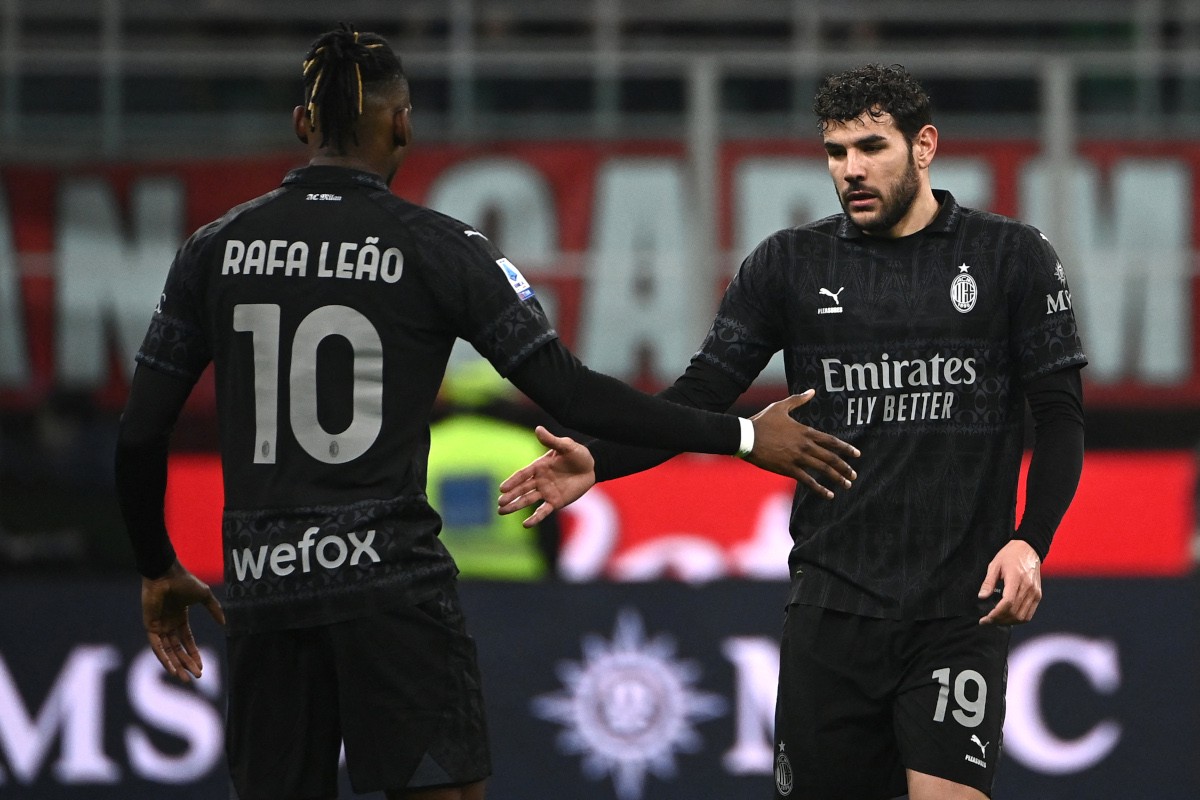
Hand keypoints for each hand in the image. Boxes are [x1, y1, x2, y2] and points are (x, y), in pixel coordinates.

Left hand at [141, 560, 225, 681]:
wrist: (167, 574)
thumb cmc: (184, 582)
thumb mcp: (204, 597)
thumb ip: (214, 610)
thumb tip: (225, 622)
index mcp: (180, 618)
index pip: (187, 641)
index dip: (194, 654)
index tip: (201, 667)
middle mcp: (169, 625)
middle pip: (178, 650)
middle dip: (187, 664)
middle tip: (196, 677)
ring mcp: (159, 626)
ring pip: (167, 652)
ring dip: (175, 665)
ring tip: (184, 678)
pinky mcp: (150, 626)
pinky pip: (157, 647)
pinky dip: (163, 658)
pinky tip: (171, 668)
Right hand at [498, 425, 595, 527]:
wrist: (592, 467)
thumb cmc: (578, 454)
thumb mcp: (566, 446)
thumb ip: (551, 440)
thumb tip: (538, 428)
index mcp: (539, 466)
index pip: (522, 475)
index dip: (512, 481)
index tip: (502, 488)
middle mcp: (540, 480)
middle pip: (522, 489)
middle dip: (510, 496)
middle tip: (499, 503)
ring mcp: (546, 492)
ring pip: (528, 500)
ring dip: (516, 506)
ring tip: (501, 512)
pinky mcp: (555, 502)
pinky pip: (543, 511)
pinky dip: (535, 518)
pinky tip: (525, 524)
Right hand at [743, 390, 859, 498]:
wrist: (746, 436)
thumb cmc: (762, 421)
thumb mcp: (780, 407)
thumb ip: (798, 400)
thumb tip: (812, 391)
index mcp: (805, 432)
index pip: (831, 441)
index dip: (845, 448)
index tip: (857, 454)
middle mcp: (805, 446)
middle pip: (831, 458)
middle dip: (845, 467)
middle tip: (854, 474)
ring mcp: (797, 458)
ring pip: (823, 470)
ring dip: (837, 478)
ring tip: (847, 484)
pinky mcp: (788, 469)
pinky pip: (808, 481)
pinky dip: (819, 489)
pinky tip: (829, 495)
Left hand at [978, 540, 1042, 624]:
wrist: (1029, 549)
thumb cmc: (1009, 555)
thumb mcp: (995, 565)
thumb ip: (988, 582)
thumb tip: (981, 597)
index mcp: (1016, 579)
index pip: (1008, 603)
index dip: (995, 614)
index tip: (984, 619)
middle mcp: (1029, 588)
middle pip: (1014, 613)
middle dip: (999, 620)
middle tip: (987, 621)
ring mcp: (1035, 593)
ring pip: (1023, 617)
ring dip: (1008, 622)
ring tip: (996, 620)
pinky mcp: (1038, 595)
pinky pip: (1029, 614)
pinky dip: (1018, 619)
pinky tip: (1007, 617)